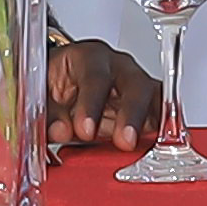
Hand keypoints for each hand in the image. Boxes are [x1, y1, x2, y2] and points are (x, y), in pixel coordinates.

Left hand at [40, 36, 167, 153]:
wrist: (66, 86)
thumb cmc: (58, 85)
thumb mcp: (44, 95)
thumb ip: (49, 114)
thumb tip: (60, 131)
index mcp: (88, 58)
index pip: (94, 76)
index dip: (91, 104)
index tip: (85, 129)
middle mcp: (118, 67)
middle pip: (134, 85)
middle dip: (131, 115)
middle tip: (124, 140)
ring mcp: (137, 85)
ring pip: (154, 99)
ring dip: (149, 125)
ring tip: (142, 147)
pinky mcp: (149, 106)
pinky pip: (162, 115)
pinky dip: (161, 131)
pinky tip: (157, 146)